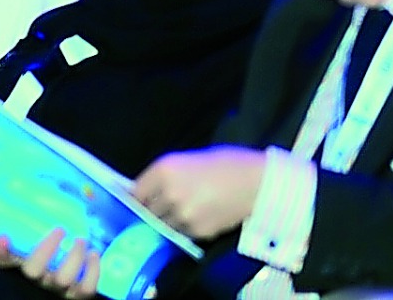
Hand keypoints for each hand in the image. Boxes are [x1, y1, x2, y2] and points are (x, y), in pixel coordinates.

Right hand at [0, 229, 99, 298]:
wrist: (60, 288)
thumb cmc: (44, 268)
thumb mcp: (27, 257)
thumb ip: (16, 246)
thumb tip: (3, 236)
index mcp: (20, 272)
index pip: (3, 264)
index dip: (1, 253)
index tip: (4, 237)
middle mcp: (36, 283)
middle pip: (34, 270)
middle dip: (47, 248)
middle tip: (60, 229)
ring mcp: (57, 291)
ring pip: (63, 279)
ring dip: (74, 256)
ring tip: (81, 241)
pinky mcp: (77, 296)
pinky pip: (87, 289)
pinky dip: (93, 270)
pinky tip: (93, 254)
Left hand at [132, 146, 266, 239]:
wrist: (257, 182)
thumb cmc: (225, 163)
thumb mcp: (187, 160)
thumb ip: (165, 175)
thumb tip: (148, 189)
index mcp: (164, 170)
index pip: (135, 192)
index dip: (137, 197)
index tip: (139, 199)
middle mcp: (168, 193)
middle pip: (146, 211)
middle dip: (151, 209)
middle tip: (160, 206)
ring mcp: (182, 215)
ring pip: (162, 225)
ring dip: (166, 221)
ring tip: (181, 212)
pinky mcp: (197, 232)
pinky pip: (181, 233)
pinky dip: (183, 228)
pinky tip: (195, 217)